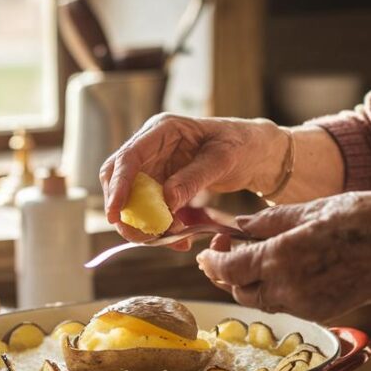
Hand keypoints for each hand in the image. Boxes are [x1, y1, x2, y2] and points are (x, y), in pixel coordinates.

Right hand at [100, 113, 288, 242]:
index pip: (128, 158)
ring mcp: (155, 167)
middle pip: (118, 179)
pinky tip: (182, 239)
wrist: (255, 153)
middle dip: (123, 211)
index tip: (115, 214)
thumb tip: (166, 201)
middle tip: (137, 236)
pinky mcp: (161, 186)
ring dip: (144, 223)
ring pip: (132, 199)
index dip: (117, 186)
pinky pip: (151, 210)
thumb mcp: (223, 159)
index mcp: (162, 130)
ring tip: (172, 240)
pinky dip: (161, 227)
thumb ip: (194, 178)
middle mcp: (151, 148)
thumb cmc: (241, 145)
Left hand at [196, 192, 370, 320]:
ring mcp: (306, 304)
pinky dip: (274, 291)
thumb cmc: (365, 218)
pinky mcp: (322, 312)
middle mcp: (289, 287)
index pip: (229, 269)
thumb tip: (239, 226)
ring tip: (255, 258)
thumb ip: (270, 221)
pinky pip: (284, 305)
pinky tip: (282, 270)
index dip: (212, 262)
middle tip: (229, 250)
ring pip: (261, 301)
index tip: (208, 251)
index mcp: (283, 257)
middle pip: (240, 290)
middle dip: (227, 273)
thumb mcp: (312, 209)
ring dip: (250, 284)